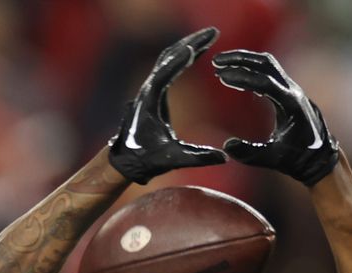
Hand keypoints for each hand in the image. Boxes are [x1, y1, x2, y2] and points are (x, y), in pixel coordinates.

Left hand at [108, 27, 227, 184]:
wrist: (128, 160)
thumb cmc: (147, 159)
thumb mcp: (173, 158)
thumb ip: (197, 157)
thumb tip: (223, 157)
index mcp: (149, 103)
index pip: (163, 76)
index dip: (177, 62)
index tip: (192, 48)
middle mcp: (147, 90)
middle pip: (168, 58)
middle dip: (191, 43)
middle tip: (213, 32)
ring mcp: (150, 88)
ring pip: (168, 58)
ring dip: (188, 45)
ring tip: (210, 35)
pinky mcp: (155, 90)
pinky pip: (169, 65)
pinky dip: (183, 55)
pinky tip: (198, 50)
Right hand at [212, 49, 340, 184]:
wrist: (319, 155)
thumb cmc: (296, 158)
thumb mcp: (272, 158)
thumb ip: (249, 152)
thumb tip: (226, 145)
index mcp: (290, 104)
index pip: (264, 82)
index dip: (242, 77)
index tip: (220, 75)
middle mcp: (292, 91)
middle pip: (266, 64)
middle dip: (240, 59)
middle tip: (216, 61)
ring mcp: (291, 88)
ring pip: (267, 64)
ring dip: (244, 60)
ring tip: (221, 63)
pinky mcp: (288, 91)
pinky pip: (268, 72)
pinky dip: (250, 69)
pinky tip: (234, 76)